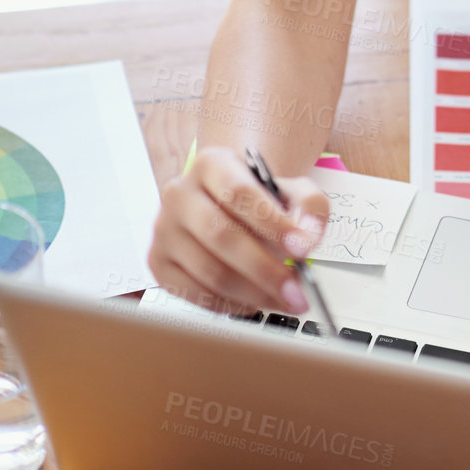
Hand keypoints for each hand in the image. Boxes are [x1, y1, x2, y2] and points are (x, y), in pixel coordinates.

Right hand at [148, 146, 330, 315]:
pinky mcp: (159, 263)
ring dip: (253, 293)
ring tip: (284, 300)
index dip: (272, 223)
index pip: (239, 193)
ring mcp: (164, 230)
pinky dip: (230, 304)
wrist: (227, 206)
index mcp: (211, 164)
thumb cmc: (261, 199)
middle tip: (298, 291)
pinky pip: (195, 294)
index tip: (302, 249)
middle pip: (220, 236)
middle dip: (265, 269)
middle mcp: (179, 194)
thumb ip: (310, 207)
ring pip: (209, 271)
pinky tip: (255, 302)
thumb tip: (308, 237)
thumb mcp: (293, 189)